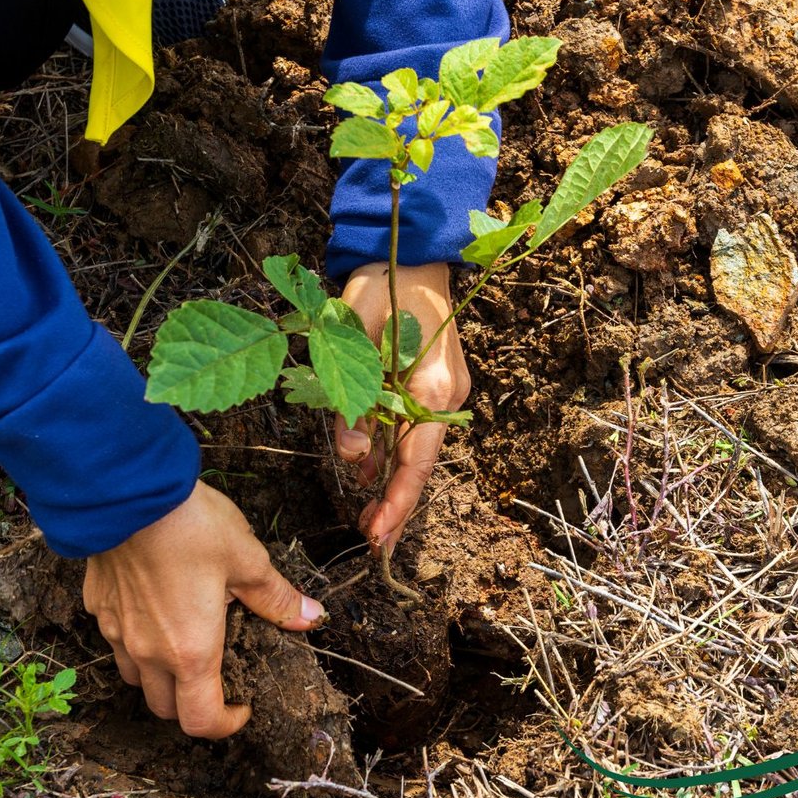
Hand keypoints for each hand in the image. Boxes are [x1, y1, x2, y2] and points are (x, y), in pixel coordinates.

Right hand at [83, 482, 324, 738]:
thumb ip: (276, 597)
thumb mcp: (247, 559)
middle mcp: (148, 652)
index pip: (200, 721)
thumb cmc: (190, 526)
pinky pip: (116, 638)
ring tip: (185, 643)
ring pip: (135, 677)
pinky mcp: (97, 605)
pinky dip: (136, 639)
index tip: (243, 706)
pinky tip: (154, 606)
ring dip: (160, 676)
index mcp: (190, 651)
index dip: (225, 725)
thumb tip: (311, 617)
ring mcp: (117, 630)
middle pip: (165, 707)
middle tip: (218, 676)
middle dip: (193, 704)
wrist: (126, 490)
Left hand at [337, 261, 470, 553]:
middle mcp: (447, 395)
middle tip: (373, 545)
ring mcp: (444, 391)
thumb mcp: (353, 334)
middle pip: (421, 464)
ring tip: (370, 522)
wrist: (413, 252)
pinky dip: (394, 456)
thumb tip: (353, 456)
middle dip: (398, 507)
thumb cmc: (382, 283)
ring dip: (393, 484)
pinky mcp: (434, 386)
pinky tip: (372, 476)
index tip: (377, 536)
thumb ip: (351, 398)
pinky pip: (412, 429)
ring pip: (416, 450)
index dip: (397, 502)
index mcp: (433, 385)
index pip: (416, 459)